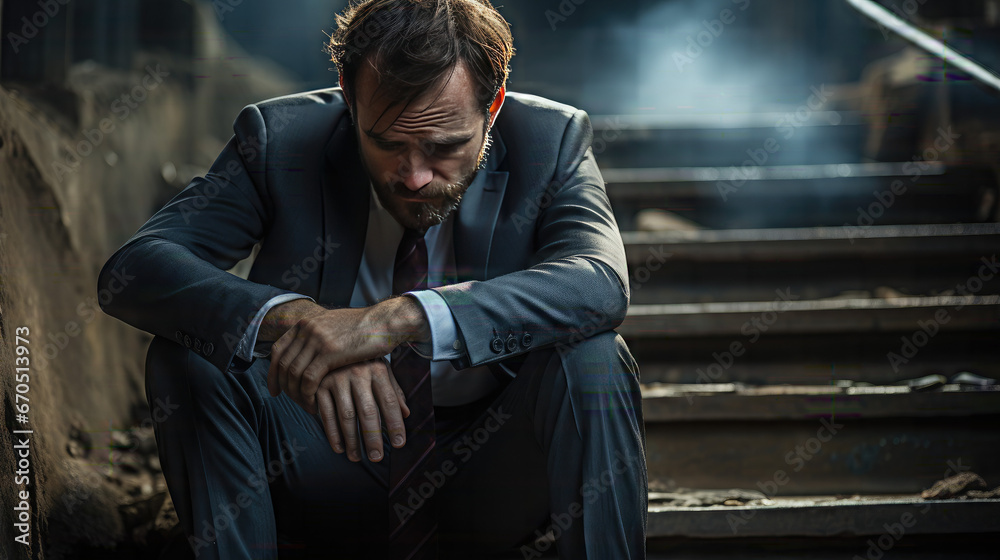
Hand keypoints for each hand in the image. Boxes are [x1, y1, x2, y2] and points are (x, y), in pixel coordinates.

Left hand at [266, 296, 429, 413]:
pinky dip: (307, 395)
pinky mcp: (329, 353)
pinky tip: (314, 404)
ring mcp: (317, 340)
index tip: (275, 387)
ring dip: (294, 394)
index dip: (272, 370)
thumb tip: (309, 350)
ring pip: (292, 373)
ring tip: (302, 404)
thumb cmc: (365, 328)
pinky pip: (308, 379)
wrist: (384, 322)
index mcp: (307, 323)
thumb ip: (319, 336)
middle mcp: (307, 329)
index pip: (278, 349)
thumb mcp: (335, 326)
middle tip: (282, 399)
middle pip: (282, 362)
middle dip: (280, 385)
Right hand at [314, 358, 409, 461]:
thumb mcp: (381, 369)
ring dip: (352, 440)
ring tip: (357, 457)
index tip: (399, 444)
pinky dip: (332, 433)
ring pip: (346, 416)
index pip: (390, 401)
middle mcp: (358, 373)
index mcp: (377, 369)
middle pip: (368, 411)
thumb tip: (406, 413)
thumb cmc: (363, 360)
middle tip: (377, 457)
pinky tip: (339, 448)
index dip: (395, 424)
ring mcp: (337, 378)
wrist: (330, 341)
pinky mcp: (319, 385)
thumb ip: (394, 390)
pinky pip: (326, 413)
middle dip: (373, 437)